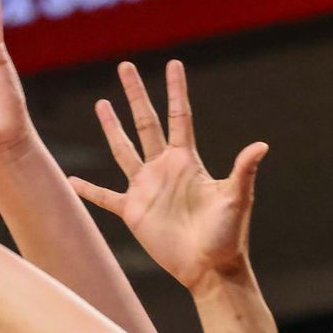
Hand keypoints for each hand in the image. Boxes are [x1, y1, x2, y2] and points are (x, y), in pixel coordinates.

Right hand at [70, 60, 265, 292]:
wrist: (209, 269)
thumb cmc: (227, 235)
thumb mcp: (235, 198)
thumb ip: (243, 170)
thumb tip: (261, 146)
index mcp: (187, 161)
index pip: (180, 117)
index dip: (176, 90)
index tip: (173, 64)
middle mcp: (164, 169)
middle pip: (146, 123)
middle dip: (136, 94)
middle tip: (126, 66)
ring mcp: (146, 189)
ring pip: (123, 150)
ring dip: (112, 127)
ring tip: (101, 103)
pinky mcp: (134, 213)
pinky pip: (106, 197)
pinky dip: (89, 189)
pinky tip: (72, 180)